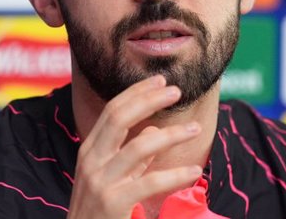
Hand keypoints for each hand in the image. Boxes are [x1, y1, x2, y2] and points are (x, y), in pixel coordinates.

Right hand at [67, 75, 202, 218]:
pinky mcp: (113, 202)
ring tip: (195, 130)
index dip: (136, 93)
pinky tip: (194, 171)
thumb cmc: (99, 210)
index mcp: (90, 150)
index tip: (160, 81)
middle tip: (177, 92)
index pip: (112, 110)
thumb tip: (153, 131)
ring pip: (139, 146)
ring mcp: (101, 181)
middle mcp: (92, 160)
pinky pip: (150, 182)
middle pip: (120, 118)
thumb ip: (132, 157)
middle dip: (149, 100)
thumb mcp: (111, 178)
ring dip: (171, 135)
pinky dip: (175, 175)